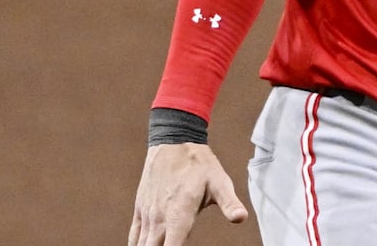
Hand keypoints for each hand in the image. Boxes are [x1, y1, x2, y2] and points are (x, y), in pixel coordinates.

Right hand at [129, 142, 247, 245]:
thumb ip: (229, 203)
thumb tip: (241, 218)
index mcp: (179, 215)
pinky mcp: (140, 209)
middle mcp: (160, 218)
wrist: (174, 141)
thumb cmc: (199, 163)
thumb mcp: (219, 182)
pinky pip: (134, 236)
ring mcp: (148, 214)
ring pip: (141, 245)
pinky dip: (137, 245)